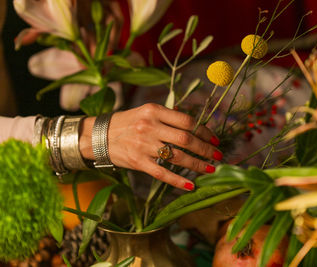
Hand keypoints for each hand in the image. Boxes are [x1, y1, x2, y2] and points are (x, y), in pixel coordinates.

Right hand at [80, 103, 221, 190]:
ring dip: (197, 164)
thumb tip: (195, 127)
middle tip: (218, 156)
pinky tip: (191, 185)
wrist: (97, 135)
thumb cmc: (126, 123)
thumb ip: (168, 117)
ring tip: (210, 169)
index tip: (215, 139)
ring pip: (177, 157)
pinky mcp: (137, 162)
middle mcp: (150, 127)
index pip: (187, 121)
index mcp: (154, 111)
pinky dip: (178, 181)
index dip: (204, 131)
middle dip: (206, 149)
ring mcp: (143, 145)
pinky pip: (162, 173)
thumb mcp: (146, 112)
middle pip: (186, 139)